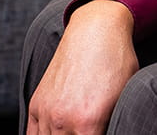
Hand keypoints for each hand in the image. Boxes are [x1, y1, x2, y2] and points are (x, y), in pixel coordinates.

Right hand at [27, 0, 139, 134]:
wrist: (95, 31)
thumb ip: (112, 124)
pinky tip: (54, 134)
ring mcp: (46, 112)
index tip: (101, 132)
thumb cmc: (117, 63)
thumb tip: (110, 130)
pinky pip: (31, 134)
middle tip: (88, 131)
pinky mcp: (36, 104)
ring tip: (73, 132)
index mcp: (88, 123)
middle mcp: (62, 121)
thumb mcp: (125, 97)